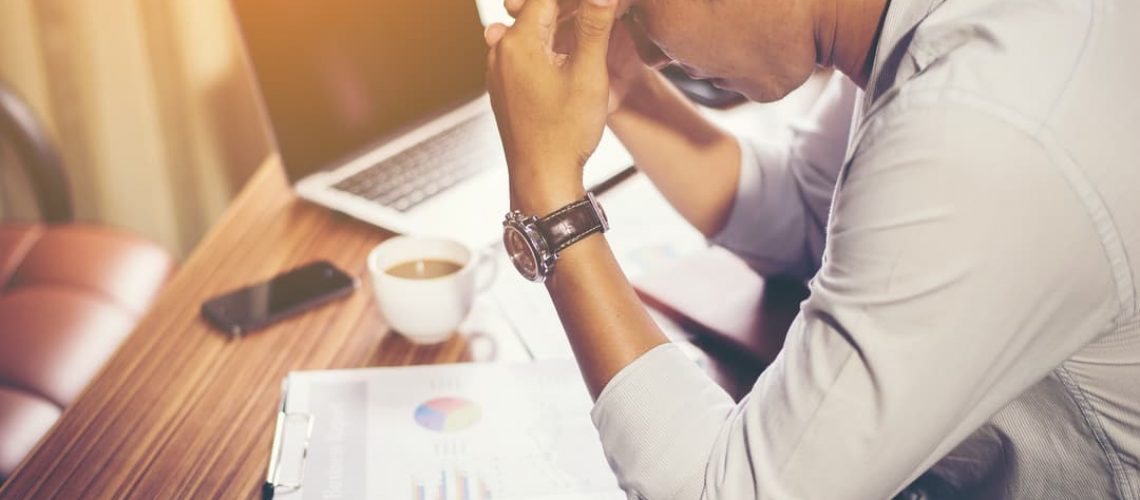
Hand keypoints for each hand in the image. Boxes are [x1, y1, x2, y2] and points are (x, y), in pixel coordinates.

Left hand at [484, 0, 619, 213]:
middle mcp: (501, 50)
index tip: (600, 7)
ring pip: (532, 32)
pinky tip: (568, 57)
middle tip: (601, 16)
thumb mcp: (588, 74)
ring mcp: (499, 70)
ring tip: (590, 32)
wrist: (542, 177)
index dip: (578, 0)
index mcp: (519, 41)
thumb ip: (594, 25)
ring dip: (559, 27)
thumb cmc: (564, 133)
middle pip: (539, 10)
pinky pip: (525, 53)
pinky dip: (547, 48)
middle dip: (570, 9)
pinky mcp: (505, 86)